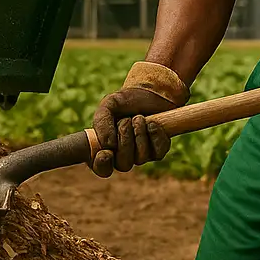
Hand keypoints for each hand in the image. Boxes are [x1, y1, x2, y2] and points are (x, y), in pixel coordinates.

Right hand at [90, 61, 188, 176]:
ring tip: (139, 118)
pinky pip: (158, 153)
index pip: (101, 167)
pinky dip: (155, 135)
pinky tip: (153, 124)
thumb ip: (101, 122)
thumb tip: (108, 146)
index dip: (102, 164)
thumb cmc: (126, 101)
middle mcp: (123, 155)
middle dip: (125, 140)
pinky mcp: (158, 151)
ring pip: (140, 158)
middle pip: (123, 164)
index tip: (106, 151)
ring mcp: (141, 155)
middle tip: (126, 120)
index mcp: (106, 147)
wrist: (150, 92)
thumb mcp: (109, 105)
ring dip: (139, 134)